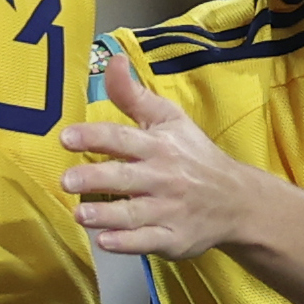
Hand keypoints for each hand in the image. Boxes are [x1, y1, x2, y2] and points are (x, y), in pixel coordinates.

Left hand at [58, 51, 264, 257]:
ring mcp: (169, 211)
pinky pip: (147, 242)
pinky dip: (126, 243)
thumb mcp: (170, 120)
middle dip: (94, 179)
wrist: (237, 201)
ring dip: (105, 214)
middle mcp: (163, 177)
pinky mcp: (174, 239)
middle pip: (125, 177)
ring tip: (79, 214)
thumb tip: (112, 60)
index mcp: (159, 145)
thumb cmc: (194, 156)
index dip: (94, 136)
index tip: (66, 137)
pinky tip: (105, 241)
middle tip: (66, 181)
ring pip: (133, 213)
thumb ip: (134, 95)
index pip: (122, 138)